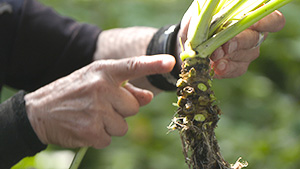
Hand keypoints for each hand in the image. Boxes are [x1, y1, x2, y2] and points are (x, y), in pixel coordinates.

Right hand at [25, 55, 174, 148]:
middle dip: (122, 111)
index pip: (133, 66)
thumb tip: (150, 96)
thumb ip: (126, 89)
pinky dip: (99, 136)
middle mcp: (101, 88)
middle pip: (134, 108)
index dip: (153, 64)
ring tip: (91, 116)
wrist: (39, 111)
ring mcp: (96, 110)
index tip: (170, 62)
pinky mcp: (90, 131)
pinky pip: (109, 139)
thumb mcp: (97, 82)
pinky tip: (85, 126)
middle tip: (101, 106)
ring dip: (110, 125)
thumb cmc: (74, 93)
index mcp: (103, 71)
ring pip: (123, 127)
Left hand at [178, 2, 285, 78]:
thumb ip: (216, 8)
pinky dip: (225, 69)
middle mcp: (254, 34)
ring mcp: (247, 52)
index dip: (266, 23)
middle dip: (238, 42)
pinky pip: (237, 69)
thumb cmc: (200, 21)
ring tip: (213, 56)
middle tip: (224, 46)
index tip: (252, 24)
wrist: (188, 42)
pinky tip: (215, 68)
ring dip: (229, 56)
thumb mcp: (206, 10)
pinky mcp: (238, 66)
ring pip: (246, 55)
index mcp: (251, 17)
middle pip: (255, 39)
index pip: (273, 20)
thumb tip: (219, 7)